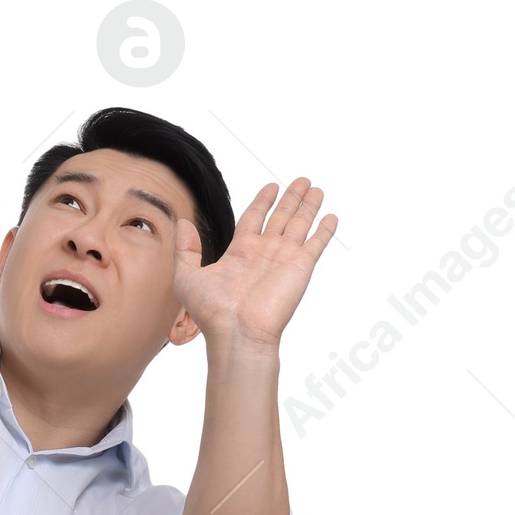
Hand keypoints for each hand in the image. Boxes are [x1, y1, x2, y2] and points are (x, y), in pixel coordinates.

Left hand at [173, 178, 337, 350]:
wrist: (237, 333)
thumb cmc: (212, 313)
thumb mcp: (188, 277)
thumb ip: (186, 250)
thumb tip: (183, 223)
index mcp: (241, 251)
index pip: (254, 217)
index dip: (263, 201)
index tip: (271, 187)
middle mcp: (264, 252)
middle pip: (281, 217)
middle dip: (291, 198)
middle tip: (302, 181)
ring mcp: (284, 258)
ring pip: (300, 224)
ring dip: (308, 206)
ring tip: (315, 189)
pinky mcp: (301, 266)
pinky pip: (316, 243)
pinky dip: (325, 230)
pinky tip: (331, 217)